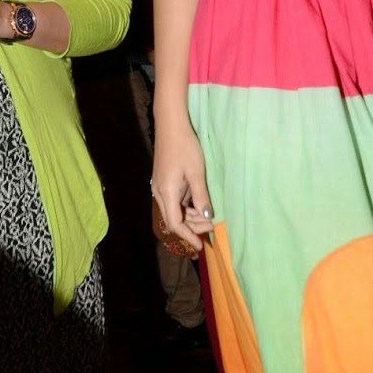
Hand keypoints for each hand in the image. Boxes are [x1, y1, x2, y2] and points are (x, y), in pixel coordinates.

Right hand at [151, 120, 212, 254]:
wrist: (171, 127)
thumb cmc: (185, 148)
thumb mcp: (196, 173)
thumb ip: (201, 197)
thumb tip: (207, 218)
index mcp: (166, 193)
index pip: (175, 224)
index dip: (188, 237)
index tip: (201, 246)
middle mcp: (160, 194)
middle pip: (174, 219)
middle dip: (192, 227)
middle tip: (212, 228)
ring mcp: (161, 188)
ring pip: (175, 211)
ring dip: (191, 217)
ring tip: (209, 219)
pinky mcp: (165, 182)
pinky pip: (175, 201)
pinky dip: (187, 207)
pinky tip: (200, 207)